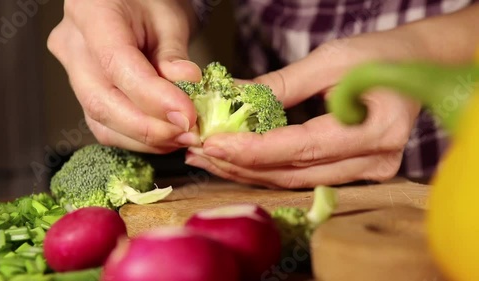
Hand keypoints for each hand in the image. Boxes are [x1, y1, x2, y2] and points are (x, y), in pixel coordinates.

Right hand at [48, 0, 201, 153]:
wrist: (130, 5)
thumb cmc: (150, 3)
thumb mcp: (169, 18)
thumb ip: (174, 54)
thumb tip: (185, 85)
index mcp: (91, 14)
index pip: (116, 65)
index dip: (153, 97)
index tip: (186, 116)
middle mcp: (72, 46)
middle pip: (101, 102)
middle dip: (150, 128)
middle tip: (189, 134)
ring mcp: (73, 74)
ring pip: (102, 122)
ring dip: (146, 139)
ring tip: (182, 136)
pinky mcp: (85, 95)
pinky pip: (106, 127)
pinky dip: (138, 138)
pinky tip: (165, 136)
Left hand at [185, 29, 423, 187]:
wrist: (415, 66)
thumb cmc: (379, 56)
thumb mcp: (328, 61)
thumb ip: (280, 85)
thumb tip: (232, 97)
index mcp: (376, 128)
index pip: (302, 147)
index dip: (255, 149)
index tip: (213, 144)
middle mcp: (375, 160)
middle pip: (294, 172)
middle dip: (241, 164)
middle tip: (199, 153)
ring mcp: (368, 172)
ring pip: (295, 179)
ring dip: (249, 170)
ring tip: (209, 159)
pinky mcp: (356, 173)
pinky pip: (303, 175)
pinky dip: (268, 168)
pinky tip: (239, 160)